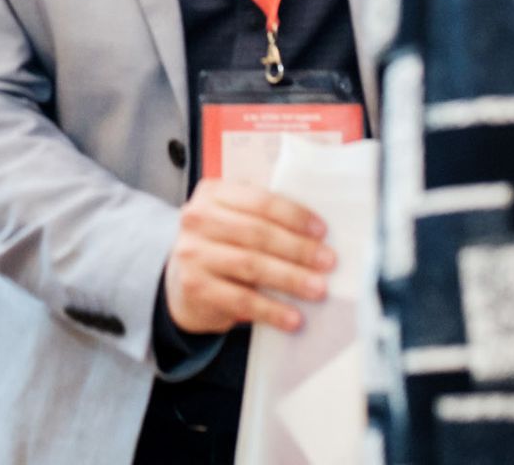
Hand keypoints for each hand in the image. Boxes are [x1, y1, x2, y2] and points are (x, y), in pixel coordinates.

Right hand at [163, 178, 333, 334]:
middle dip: (298, 248)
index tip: (322, 231)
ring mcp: (193, 253)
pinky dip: (272, 310)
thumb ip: (265, 215)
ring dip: (290, 278)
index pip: (259, 201)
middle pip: (256, 233)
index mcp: (213, 194)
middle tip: (328, 262)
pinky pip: (241, 299)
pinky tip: (293, 318)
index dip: (294, 215)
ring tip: (318, 289)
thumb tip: (318, 232)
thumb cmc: (223, 245)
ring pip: (250, 265)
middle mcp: (197, 220)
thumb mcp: (235, 218)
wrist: (185, 280)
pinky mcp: (195, 286)